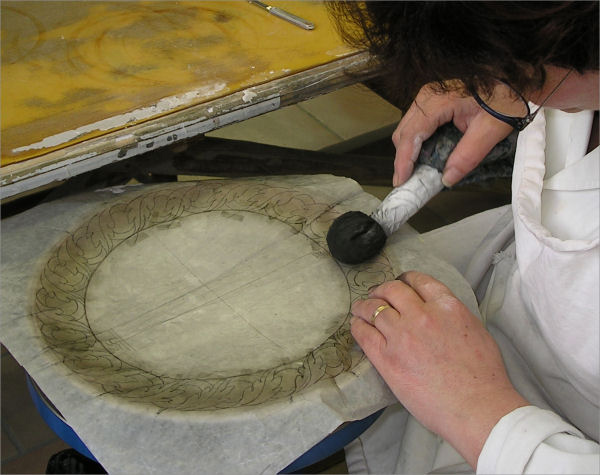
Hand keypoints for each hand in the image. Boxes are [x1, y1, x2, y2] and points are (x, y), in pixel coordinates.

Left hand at [351, 271, 527, 467]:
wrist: (477, 407)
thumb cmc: (484, 377)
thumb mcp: (475, 330)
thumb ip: (453, 315)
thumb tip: (440, 313)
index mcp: (447, 306)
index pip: (419, 281)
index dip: (406, 279)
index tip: (401, 282)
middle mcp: (421, 315)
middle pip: (392, 290)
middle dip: (382, 289)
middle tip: (376, 294)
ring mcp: (401, 335)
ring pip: (374, 309)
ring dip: (364, 306)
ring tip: (359, 308)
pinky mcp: (387, 358)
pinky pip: (364, 334)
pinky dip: (358, 326)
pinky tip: (356, 325)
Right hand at [391, 83, 513, 186]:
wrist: (518, 78)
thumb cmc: (507, 97)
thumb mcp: (492, 129)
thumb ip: (469, 155)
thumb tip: (447, 178)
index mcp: (437, 101)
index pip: (411, 135)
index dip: (403, 160)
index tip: (402, 181)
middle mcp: (427, 97)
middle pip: (404, 133)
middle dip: (404, 159)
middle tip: (410, 182)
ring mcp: (429, 97)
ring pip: (408, 130)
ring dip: (411, 152)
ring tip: (418, 173)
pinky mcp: (435, 102)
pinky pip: (418, 125)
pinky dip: (419, 144)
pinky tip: (427, 157)